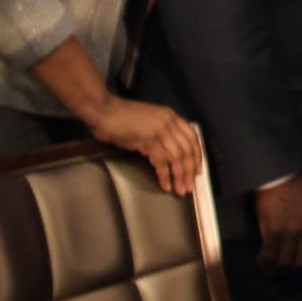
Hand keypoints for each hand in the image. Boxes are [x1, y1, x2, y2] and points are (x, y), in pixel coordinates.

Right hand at [86, 97, 202, 195]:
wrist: (103, 110)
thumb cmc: (121, 117)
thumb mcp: (149, 120)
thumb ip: (161, 131)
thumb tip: (169, 152)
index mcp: (171, 116)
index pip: (192, 137)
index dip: (197, 155)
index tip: (197, 170)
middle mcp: (169, 122)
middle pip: (187, 150)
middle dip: (190, 170)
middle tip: (190, 186)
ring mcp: (159, 131)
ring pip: (177, 157)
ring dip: (180, 176)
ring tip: (180, 190)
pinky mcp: (147, 140)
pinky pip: (161, 162)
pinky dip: (165, 176)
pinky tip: (165, 185)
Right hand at [254, 175, 301, 277]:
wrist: (279, 175)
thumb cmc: (296, 187)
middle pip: (300, 261)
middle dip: (291, 269)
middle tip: (283, 270)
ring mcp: (290, 233)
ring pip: (284, 262)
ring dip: (277, 269)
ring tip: (272, 270)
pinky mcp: (272, 233)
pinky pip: (268, 256)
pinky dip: (264, 263)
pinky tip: (262, 264)